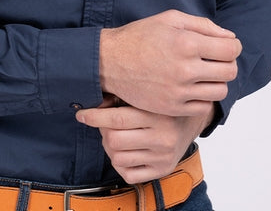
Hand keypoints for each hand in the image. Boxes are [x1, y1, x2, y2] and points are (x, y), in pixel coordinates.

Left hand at [76, 98, 215, 183]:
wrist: (188, 122)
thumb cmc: (159, 106)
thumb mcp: (144, 96)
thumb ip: (120, 97)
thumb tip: (95, 104)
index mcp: (157, 114)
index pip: (117, 118)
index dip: (94, 116)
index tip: (81, 114)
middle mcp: (162, 137)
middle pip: (113, 139)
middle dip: (103, 131)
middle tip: (106, 125)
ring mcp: (162, 157)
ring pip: (117, 158)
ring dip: (110, 148)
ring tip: (116, 137)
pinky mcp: (162, 171)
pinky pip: (128, 174)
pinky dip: (120, 163)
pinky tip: (125, 151)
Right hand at [99, 10, 240, 115]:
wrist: (110, 61)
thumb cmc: (140, 36)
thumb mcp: (170, 19)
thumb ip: (203, 25)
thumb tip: (229, 38)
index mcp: (186, 43)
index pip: (231, 49)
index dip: (233, 45)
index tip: (226, 45)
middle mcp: (186, 69)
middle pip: (230, 71)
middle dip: (227, 62)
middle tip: (216, 59)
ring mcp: (179, 91)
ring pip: (220, 91)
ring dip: (217, 81)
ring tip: (205, 73)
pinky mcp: (173, 107)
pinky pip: (204, 106)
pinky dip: (204, 97)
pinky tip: (193, 86)